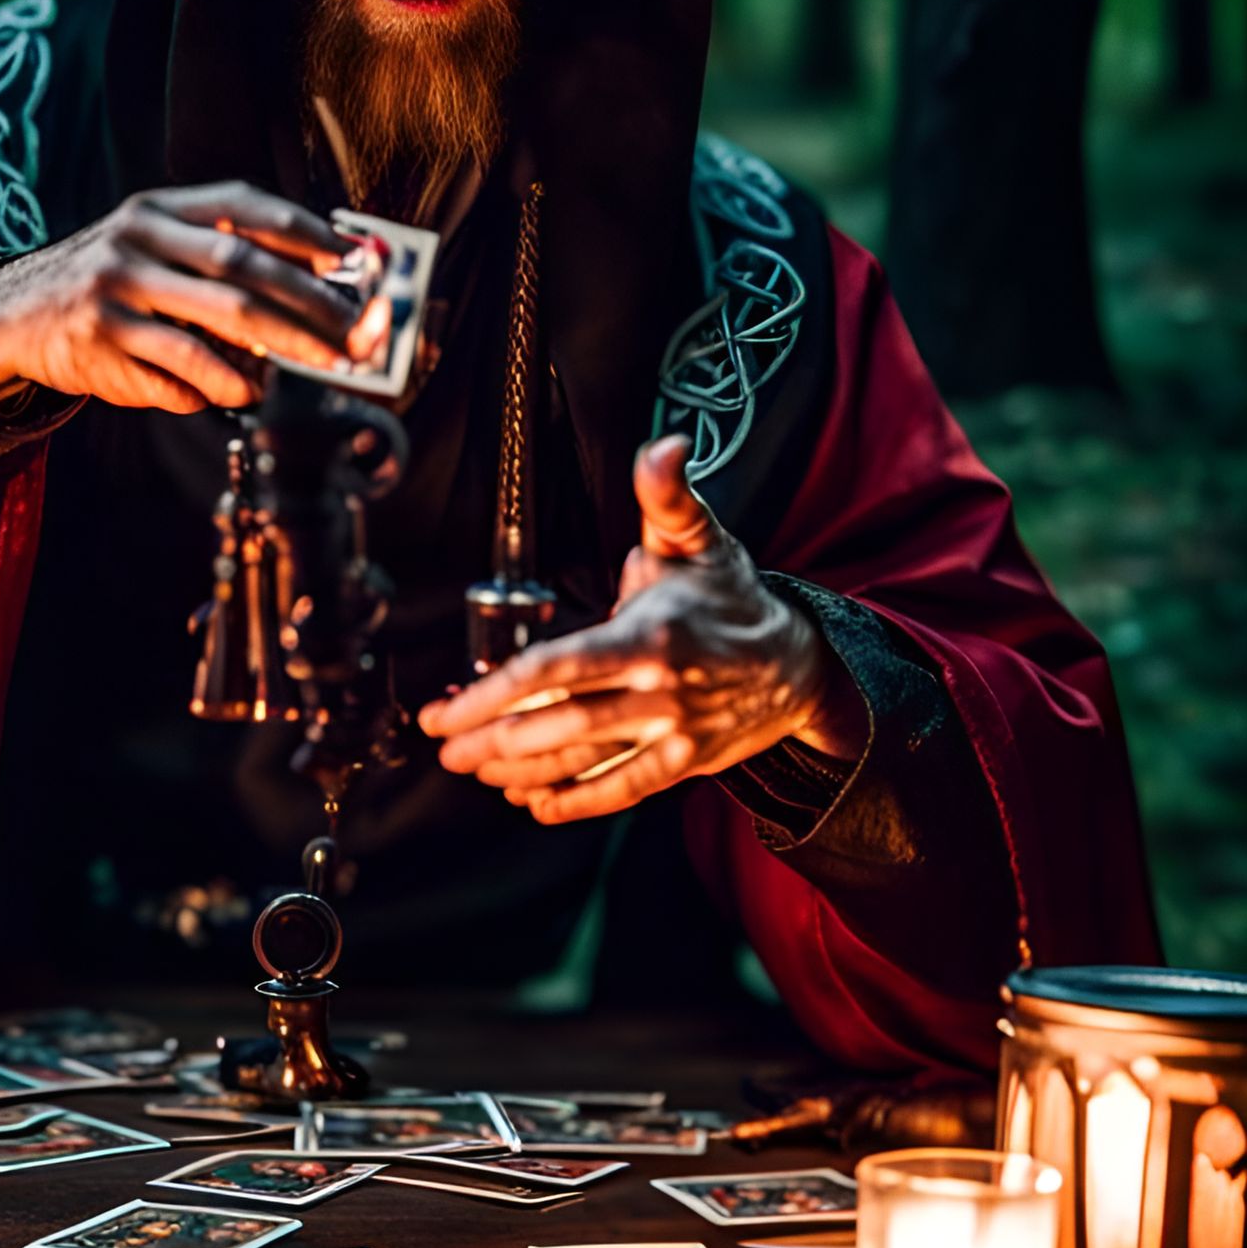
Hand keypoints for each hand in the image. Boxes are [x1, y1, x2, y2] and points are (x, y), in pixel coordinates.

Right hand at [0, 181, 388, 415]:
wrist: (12, 315)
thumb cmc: (109, 284)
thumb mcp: (151, 248)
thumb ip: (215, 258)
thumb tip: (312, 288)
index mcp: (156, 208)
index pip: (240, 206)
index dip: (301, 229)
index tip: (351, 257)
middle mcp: (135, 241)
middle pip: (240, 266)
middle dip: (308, 300)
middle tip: (353, 332)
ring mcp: (115, 292)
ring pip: (216, 321)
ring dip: (279, 349)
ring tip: (316, 368)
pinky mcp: (101, 344)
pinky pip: (177, 369)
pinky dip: (220, 383)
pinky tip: (246, 391)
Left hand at [419, 435, 864, 824]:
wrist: (800, 666)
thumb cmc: (733, 600)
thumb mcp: (700, 541)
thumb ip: (667, 497)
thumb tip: (662, 446)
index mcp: (648, 636)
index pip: (553, 670)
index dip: (490, 694)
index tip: (446, 710)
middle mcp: (658, 690)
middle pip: (556, 726)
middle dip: (490, 742)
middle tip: (447, 748)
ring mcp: (670, 733)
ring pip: (581, 762)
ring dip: (520, 773)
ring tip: (477, 771)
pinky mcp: (681, 763)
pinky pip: (620, 790)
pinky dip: (574, 801)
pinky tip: (533, 801)